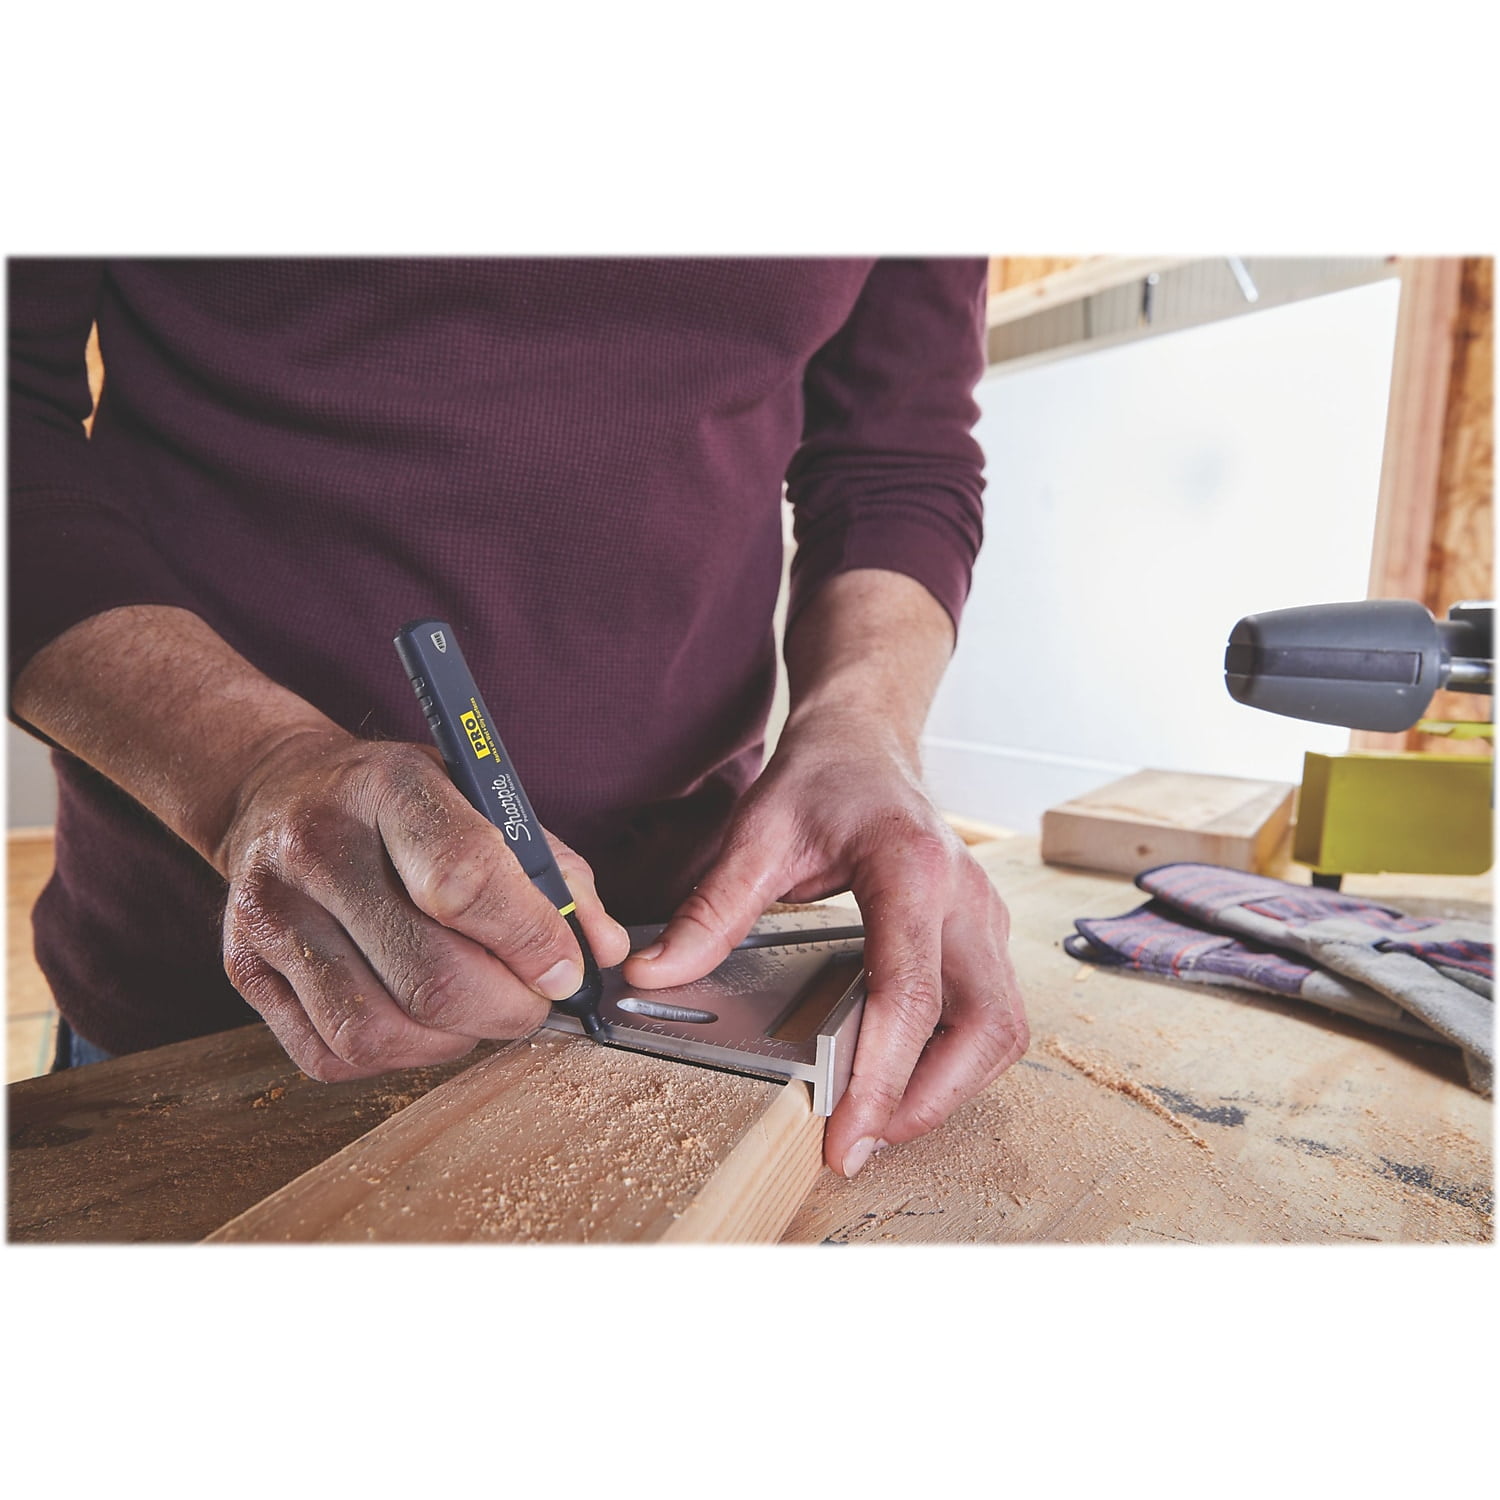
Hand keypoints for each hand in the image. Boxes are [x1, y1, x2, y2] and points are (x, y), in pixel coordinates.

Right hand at [218, 729, 630, 1080]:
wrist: (279, 792)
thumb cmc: (402, 803)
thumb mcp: (481, 798)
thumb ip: (553, 871)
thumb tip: (602, 950)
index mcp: (388, 788)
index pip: (465, 879)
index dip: (530, 940)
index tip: (566, 969)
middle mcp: (315, 847)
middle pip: (429, 975)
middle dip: (507, 1008)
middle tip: (533, 1001)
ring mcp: (270, 913)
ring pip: (378, 1029)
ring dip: (453, 1039)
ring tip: (478, 1009)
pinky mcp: (245, 972)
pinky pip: (334, 1055)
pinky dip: (397, 1054)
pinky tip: (420, 1018)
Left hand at [624, 709, 1027, 1176]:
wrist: (867, 741)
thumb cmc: (822, 777)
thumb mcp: (757, 833)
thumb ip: (713, 909)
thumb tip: (653, 975)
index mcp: (913, 870)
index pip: (910, 994)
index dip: (882, 1077)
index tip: (847, 1137)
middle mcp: (967, 899)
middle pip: (984, 1028)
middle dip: (930, 1099)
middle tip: (863, 1141)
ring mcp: (985, 918)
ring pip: (1000, 1031)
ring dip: (948, 1087)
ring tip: (878, 1117)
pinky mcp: (983, 935)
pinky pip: (991, 1016)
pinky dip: (954, 1060)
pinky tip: (901, 1075)